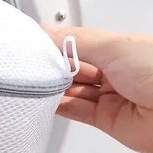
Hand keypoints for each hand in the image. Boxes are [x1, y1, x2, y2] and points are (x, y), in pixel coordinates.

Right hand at [44, 25, 152, 152]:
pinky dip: (61, 106)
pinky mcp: (106, 120)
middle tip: (34, 66)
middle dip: (54, 67)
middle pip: (74, 69)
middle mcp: (113, 72)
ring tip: (38, 83)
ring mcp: (109, 97)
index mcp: (118, 49)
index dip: (57, 44)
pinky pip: (76, 111)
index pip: (78, 44)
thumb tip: (49, 32)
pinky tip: (48, 100)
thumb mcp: (114, 47)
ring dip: (56, 88)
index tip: (35, 44)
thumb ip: (76, 42)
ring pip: (73, 91)